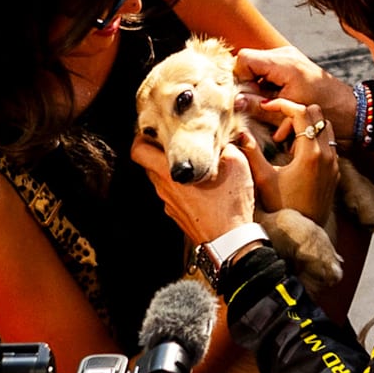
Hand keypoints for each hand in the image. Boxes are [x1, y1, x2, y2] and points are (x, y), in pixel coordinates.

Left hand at [132, 133, 257, 244]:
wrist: (231, 242)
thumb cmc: (230, 204)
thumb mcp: (235, 164)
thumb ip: (225, 145)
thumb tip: (223, 139)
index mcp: (169, 172)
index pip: (138, 150)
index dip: (142, 137)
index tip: (155, 130)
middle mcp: (164, 189)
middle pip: (149, 164)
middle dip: (161, 151)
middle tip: (179, 143)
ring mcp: (170, 205)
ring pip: (162, 180)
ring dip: (173, 170)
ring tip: (194, 164)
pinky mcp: (179, 216)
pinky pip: (174, 196)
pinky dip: (182, 188)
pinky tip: (202, 187)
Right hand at [234, 46, 356, 136]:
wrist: (352, 112)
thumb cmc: (326, 112)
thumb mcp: (289, 113)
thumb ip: (258, 106)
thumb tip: (234, 102)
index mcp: (284, 63)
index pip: (244, 59)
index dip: (240, 79)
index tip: (247, 98)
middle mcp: (285, 55)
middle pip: (249, 63)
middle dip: (248, 86)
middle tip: (257, 106)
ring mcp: (289, 59)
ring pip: (258, 70)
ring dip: (258, 90)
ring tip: (269, 108)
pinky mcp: (292, 67)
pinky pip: (269, 73)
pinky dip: (268, 89)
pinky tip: (276, 105)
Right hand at [243, 99, 339, 224]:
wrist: (303, 230)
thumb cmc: (282, 207)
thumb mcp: (264, 178)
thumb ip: (251, 152)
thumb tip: (240, 133)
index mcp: (311, 153)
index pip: (301, 112)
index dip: (282, 105)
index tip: (268, 108)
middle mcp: (328, 154)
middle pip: (317, 114)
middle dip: (296, 115)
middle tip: (278, 134)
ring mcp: (334, 162)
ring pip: (325, 127)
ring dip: (306, 128)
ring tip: (288, 146)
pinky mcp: (336, 171)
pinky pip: (329, 144)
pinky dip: (314, 141)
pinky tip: (297, 158)